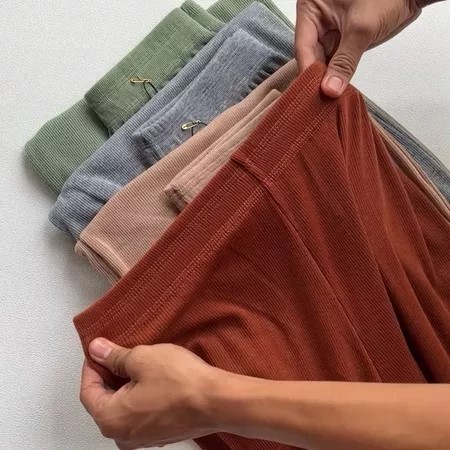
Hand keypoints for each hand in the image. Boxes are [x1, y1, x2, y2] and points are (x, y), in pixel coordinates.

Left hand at [80, 339, 219, 449]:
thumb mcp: (142, 358)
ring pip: (124, 407)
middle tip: (117, 353)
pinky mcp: (161, 433)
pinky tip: (153, 378)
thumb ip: (115, 356)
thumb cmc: (181, 382)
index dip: (92, 366)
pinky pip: (141, 412)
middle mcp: (123, 436)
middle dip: (108, 375)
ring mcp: (143, 438)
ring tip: (138, 362)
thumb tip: (98, 351)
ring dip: (126, 385)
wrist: (216, 401)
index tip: (99, 350)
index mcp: (110, 419)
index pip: (87, 391)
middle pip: (104, 401)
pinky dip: (141, 395)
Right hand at [295, 0, 421, 96]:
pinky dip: (335, 75)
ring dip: (326, 79)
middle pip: (310, 55)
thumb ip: (344, 61)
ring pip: (321, 61)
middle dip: (317, 77)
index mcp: (311, 8)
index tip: (314, 93)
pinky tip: (336, 90)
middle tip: (320, 101)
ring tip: (327, 100)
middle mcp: (316, 19)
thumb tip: (330, 89)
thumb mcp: (361, 28)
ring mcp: (328, 30)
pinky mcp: (341, 40)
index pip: (303, 46)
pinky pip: (333, 61)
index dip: (309, 71)